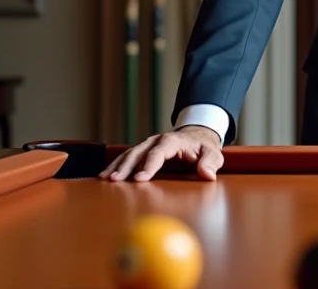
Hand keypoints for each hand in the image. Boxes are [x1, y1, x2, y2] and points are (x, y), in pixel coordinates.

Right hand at [99, 126, 223, 181]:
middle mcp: (156, 140)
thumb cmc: (204, 148)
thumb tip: (207, 174)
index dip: (149, 165)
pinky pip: (126, 158)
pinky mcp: (142, 152)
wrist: (196, 136)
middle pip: (138, 152)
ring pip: (128, 154)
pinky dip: (115, 165)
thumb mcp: (213, 153)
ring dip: (116, 166)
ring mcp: (147, 145)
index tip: (140, 179)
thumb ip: (211, 163)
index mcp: (172, 141)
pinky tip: (104, 176)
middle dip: (125, 166)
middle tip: (114, 180)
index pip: (159, 152)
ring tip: (104, 179)